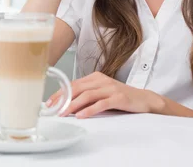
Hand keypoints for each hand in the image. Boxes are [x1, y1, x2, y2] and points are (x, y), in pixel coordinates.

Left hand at [47, 72, 163, 118]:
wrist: (143, 99)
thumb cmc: (120, 97)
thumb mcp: (101, 93)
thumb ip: (87, 95)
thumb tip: (67, 104)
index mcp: (95, 77)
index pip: (73, 84)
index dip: (60, 93)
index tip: (50, 102)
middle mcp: (101, 80)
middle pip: (77, 88)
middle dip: (63, 99)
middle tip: (53, 109)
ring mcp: (110, 88)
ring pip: (87, 95)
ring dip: (73, 105)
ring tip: (64, 113)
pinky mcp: (118, 97)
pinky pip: (101, 103)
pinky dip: (89, 110)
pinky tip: (81, 115)